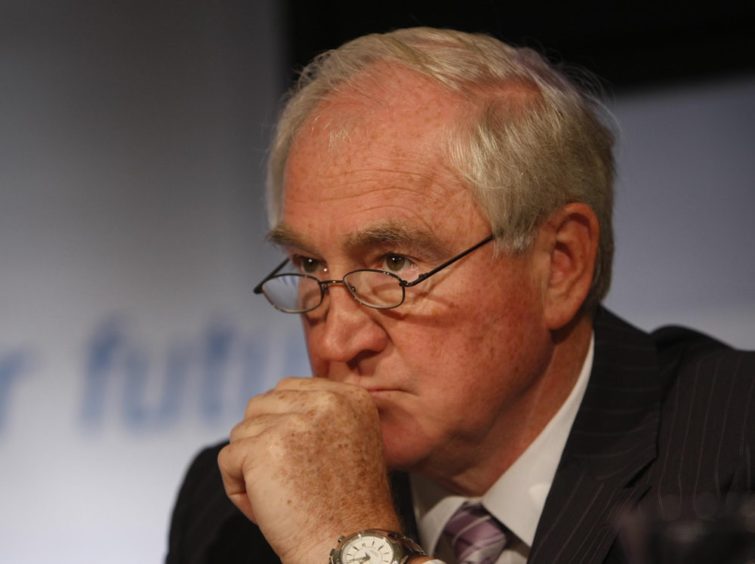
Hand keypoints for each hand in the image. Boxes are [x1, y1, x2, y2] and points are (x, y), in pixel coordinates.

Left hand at [218, 377, 400, 563]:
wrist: (348, 548)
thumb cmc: (348, 509)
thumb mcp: (351, 443)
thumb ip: (318, 416)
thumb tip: (272, 404)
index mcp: (348, 397)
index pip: (288, 389)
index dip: (281, 426)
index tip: (299, 460)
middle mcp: (325, 402)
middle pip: (260, 406)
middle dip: (262, 443)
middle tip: (288, 481)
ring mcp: (293, 423)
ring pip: (242, 432)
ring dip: (250, 467)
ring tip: (280, 496)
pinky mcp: (262, 449)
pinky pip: (228, 459)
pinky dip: (237, 488)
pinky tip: (266, 507)